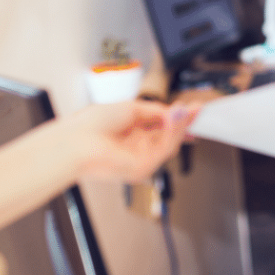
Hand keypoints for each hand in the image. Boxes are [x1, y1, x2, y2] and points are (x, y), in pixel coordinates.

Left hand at [65, 100, 198, 183]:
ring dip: (181, 125)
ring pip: (170, 142)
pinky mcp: (143, 166)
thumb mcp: (130, 108)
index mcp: (131, 133)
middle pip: (168, 136)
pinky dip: (174, 133)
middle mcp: (137, 147)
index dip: (177, 118)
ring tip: (189, 110)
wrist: (77, 143)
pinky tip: (178, 119)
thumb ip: (155, 110)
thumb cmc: (91, 126)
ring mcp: (140, 158)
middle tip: (197, 108)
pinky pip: (165, 148)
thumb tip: (174, 110)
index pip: (160, 127)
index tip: (191, 108)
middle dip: (184, 121)